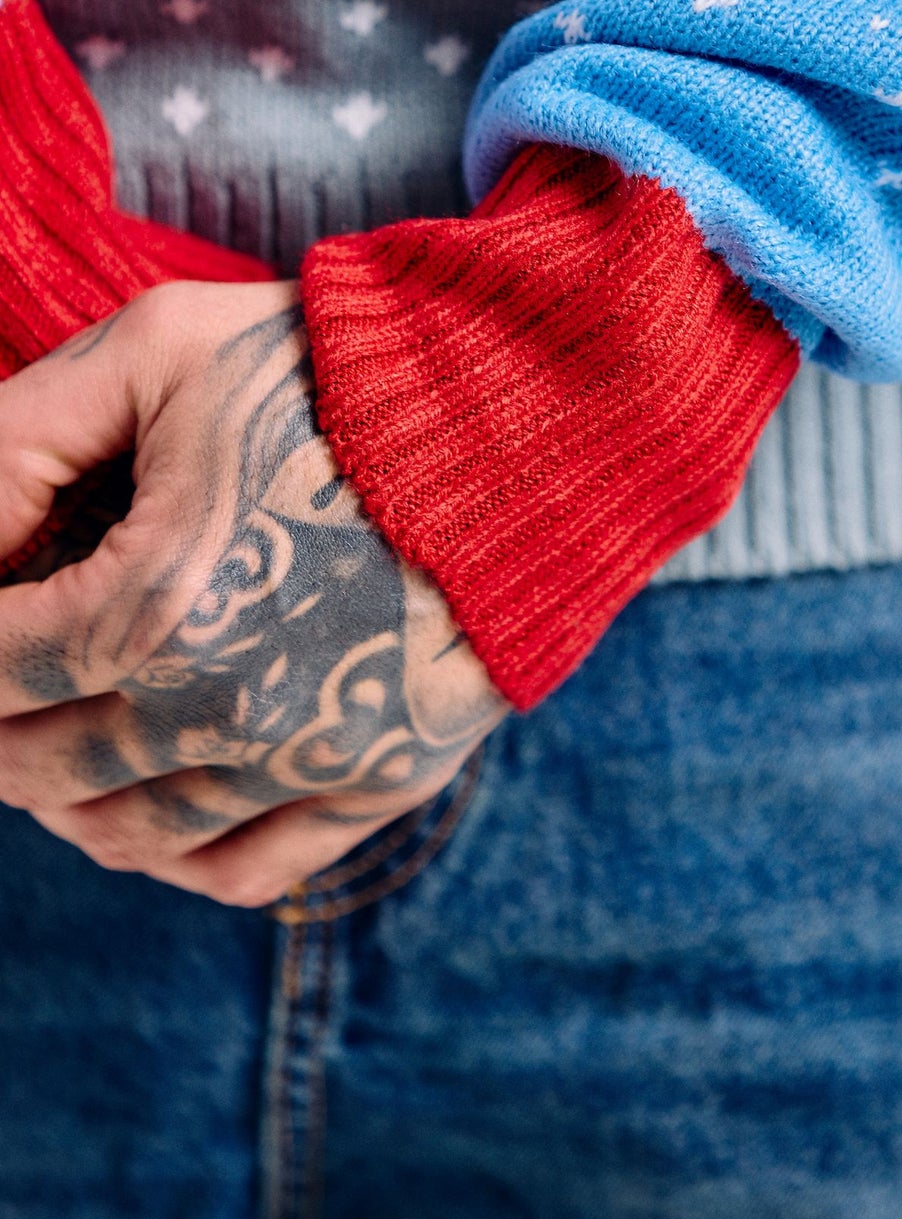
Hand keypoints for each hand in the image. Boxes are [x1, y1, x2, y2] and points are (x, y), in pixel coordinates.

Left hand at [0, 283, 509, 904]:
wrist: (531, 405)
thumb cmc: (339, 365)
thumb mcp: (156, 346)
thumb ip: (15, 436)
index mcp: (152, 604)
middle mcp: (224, 709)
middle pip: (38, 763)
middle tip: (2, 677)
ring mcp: (310, 759)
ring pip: (126, 832)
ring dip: (59, 797)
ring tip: (48, 740)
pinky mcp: (383, 778)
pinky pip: (240, 872)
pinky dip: (167, 856)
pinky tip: (140, 810)